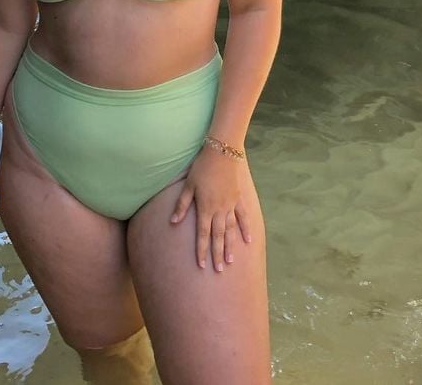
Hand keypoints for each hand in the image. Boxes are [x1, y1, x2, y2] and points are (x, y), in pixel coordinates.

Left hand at [169, 146, 251, 272]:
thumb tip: (172, 222)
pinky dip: (246, 229)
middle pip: (218, 236)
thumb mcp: (188, 185)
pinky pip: (243, 217)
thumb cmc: (201, 167)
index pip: (203, 234)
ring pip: (230, 230)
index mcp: (205, 207)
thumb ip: (182, 204)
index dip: (202, 250)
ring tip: (230, 261)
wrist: (222, 152)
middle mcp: (219, 210)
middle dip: (217, 253)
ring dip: (230, 246)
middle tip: (218, 270)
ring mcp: (230, 205)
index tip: (202, 265)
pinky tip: (248, 240)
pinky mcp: (238, 199)